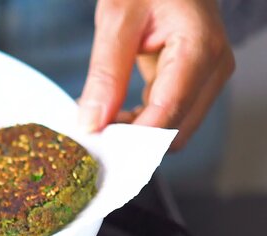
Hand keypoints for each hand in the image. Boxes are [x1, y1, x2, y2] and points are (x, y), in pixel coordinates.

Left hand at [78, 0, 234, 148]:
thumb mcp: (116, 20)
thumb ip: (106, 74)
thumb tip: (92, 123)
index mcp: (199, 49)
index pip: (167, 115)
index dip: (131, 140)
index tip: (96, 145)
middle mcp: (213, 69)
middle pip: (174, 132)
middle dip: (133, 140)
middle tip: (92, 133)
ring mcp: (208, 78)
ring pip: (172, 130)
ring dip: (134, 133)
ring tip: (99, 118)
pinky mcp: (195, 83)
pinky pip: (168, 117)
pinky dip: (140, 122)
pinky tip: (113, 112)